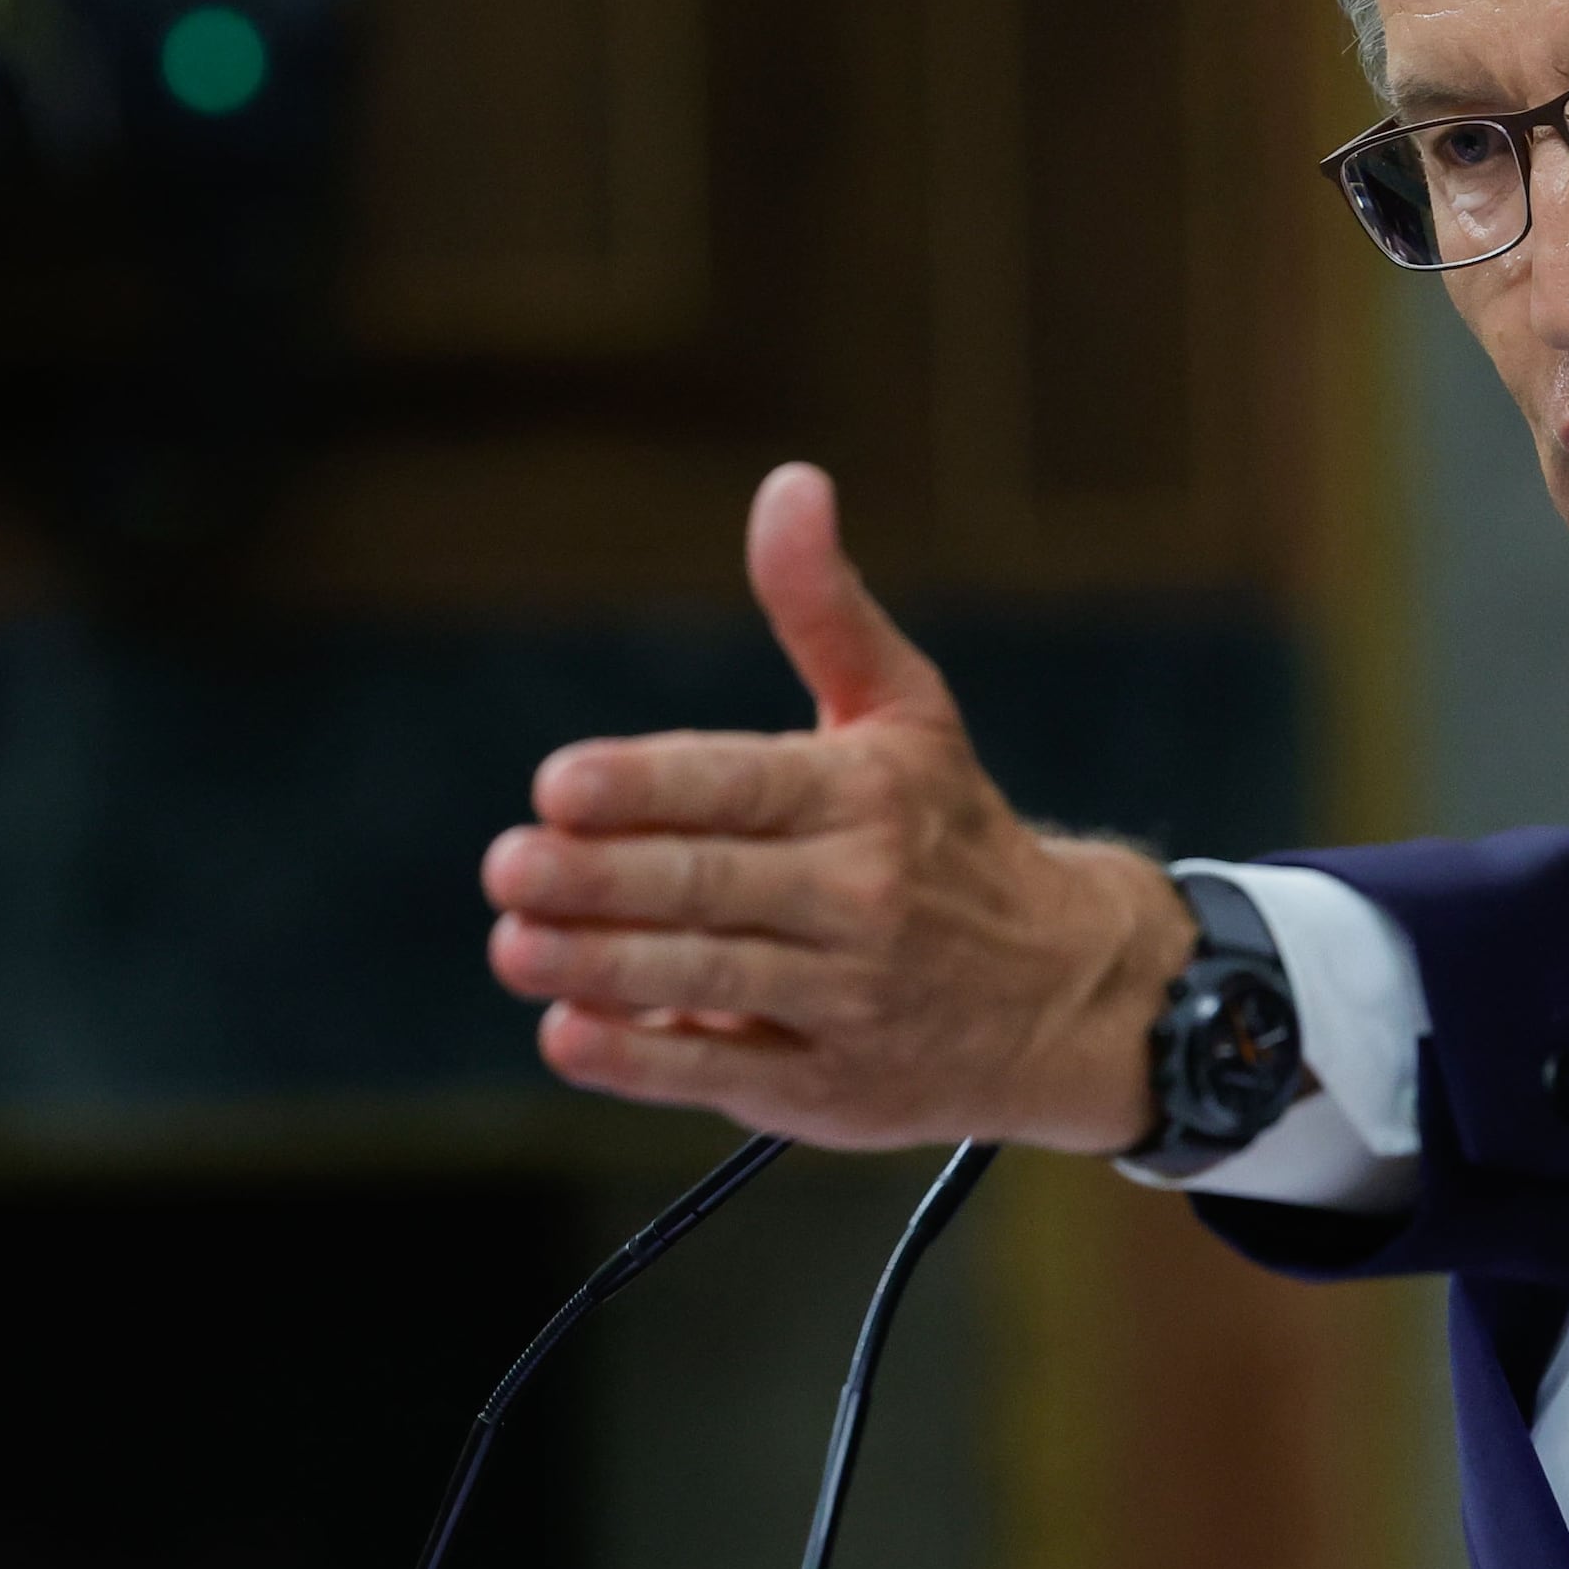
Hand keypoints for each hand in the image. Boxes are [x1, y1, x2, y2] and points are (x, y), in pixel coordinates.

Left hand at [482, 463, 1194, 1151]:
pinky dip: (642, 1059)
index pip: (739, 786)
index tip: (555, 788)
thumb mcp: (905, 710)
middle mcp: (861, 897)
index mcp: (866, 797)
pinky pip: (722, 1072)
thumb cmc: (949, 832)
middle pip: (707, 886)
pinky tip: (569, 1035)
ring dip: (599, 966)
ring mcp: (846, 998)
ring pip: (704, 979)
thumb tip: (789, 483)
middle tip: (507, 868)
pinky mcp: (830, 1084)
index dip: (644, 786)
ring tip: (514, 947)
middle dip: (599, 879)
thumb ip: (826, 607)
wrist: (1061, 991)